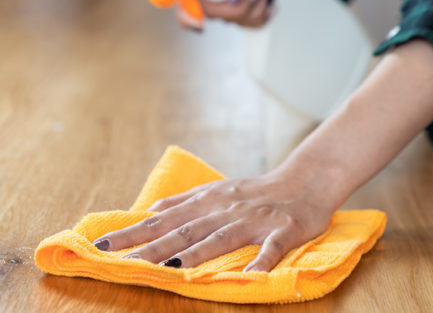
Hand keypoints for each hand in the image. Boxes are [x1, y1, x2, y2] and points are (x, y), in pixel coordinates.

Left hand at [93, 173, 334, 271]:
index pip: (165, 219)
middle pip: (187, 229)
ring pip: (223, 237)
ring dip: (198, 253)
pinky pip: (273, 248)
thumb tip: (147, 213)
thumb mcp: (217, 190)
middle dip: (154, 246)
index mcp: (209, 201)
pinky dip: (262, 261)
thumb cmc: (257, 191)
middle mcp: (228, 209)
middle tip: (123, 260)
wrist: (306, 180)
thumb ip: (184, 203)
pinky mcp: (285, 229)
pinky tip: (251, 276)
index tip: (102, 246)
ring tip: (172, 268)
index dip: (134, 232)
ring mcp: (256, 219)